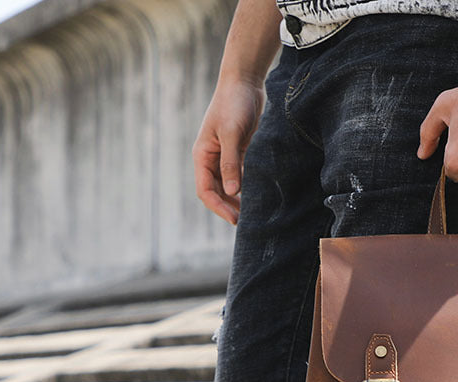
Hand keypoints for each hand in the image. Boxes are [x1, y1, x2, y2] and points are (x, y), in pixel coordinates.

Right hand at [193, 78, 265, 224]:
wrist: (244, 82)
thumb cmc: (234, 104)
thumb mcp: (232, 134)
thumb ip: (231, 163)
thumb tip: (232, 192)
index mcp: (202, 155)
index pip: (205, 190)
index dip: (218, 207)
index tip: (235, 219)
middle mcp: (210, 159)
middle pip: (215, 192)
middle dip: (227, 208)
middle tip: (246, 223)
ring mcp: (223, 156)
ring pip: (227, 187)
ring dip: (236, 201)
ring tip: (251, 215)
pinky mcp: (237, 153)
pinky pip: (238, 177)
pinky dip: (244, 189)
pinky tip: (255, 198)